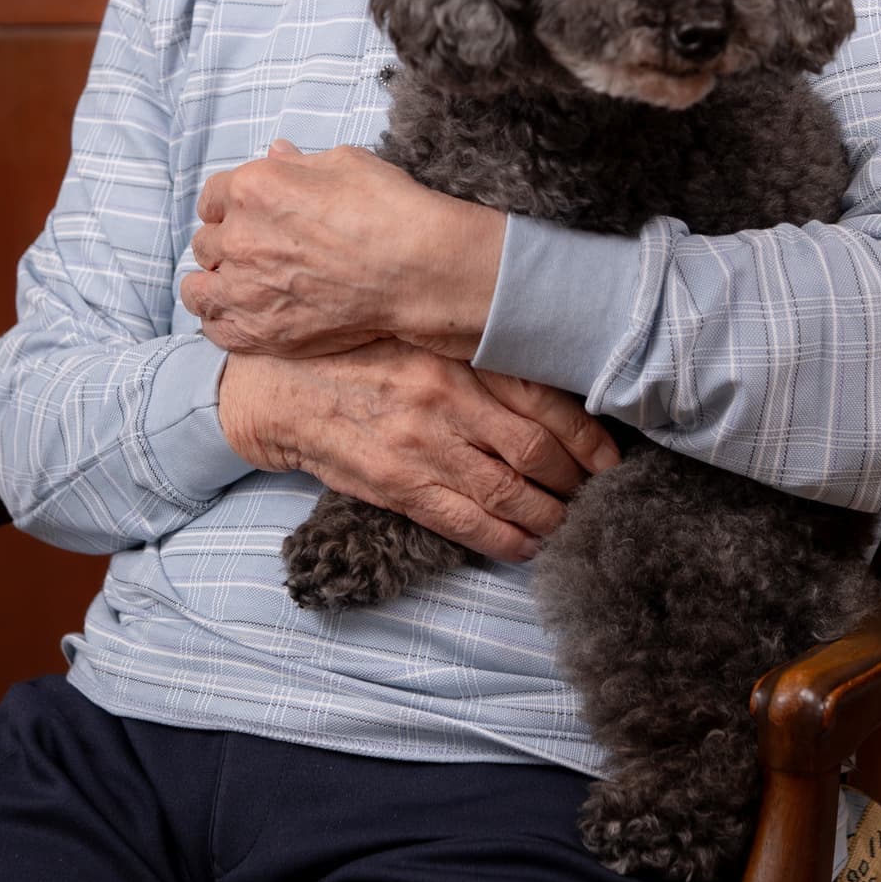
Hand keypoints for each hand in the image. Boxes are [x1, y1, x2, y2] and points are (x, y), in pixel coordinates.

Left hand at [180, 140, 504, 360]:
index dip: (227, 207)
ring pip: (198, 291)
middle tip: (249, 253)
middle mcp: (240, 238)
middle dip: (224, 245)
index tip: (241, 216)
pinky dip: (222, 324)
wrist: (417, 270)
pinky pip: (217, 331)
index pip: (212, 198)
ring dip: (211, 286)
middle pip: (206, 244)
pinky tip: (238, 318)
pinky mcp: (262, 332)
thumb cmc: (389, 210)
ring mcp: (247, 289)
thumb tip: (277, 154)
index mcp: (253, 189)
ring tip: (230, 288)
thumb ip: (298, 164)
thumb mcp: (344, 164)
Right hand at [217, 338, 621, 564]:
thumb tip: (539, 378)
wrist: (271, 386)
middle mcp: (447, 398)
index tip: (609, 454)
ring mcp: (422, 445)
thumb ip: (470, 353)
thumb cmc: (348, 354)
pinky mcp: (397, 484)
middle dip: (576, 479)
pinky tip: (527, 546)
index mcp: (455, 355)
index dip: (586, 434)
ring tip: (570, 525)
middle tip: (596, 493)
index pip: (543, 398)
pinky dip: (505, 539)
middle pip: (537, 449)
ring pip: (510, 491)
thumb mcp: (413, 335)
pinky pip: (466, 521)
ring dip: (550, 516)